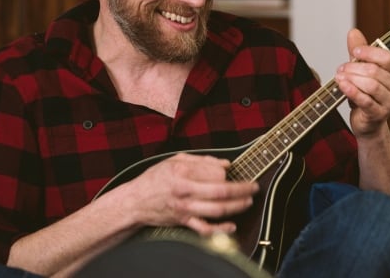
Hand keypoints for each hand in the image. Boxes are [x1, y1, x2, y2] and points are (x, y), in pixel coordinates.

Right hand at [123, 153, 258, 234]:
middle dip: (242, 190)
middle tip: (254, 187)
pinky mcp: (184, 221)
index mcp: (183, 172)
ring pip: (217, 210)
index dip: (229, 174)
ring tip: (248, 201)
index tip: (235, 173)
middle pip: (221, 192)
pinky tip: (232, 226)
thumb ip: (202, 160)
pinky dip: (220, 230)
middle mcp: (185, 191)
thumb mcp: (175, 160)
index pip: (216, 173)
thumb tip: (226, 164)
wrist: (135, 201)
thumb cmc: (155, 179)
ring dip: (237, 206)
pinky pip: (205, 229)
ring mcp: (185, 208)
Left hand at [335, 28, 389, 137]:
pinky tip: (342, 86)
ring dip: (352, 79)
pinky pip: (366, 101)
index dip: (369, 52)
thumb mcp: (361, 70)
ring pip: (371, 85)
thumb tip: (353, 32)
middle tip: (341, 68)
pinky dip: (352, 91)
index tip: (354, 51)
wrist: (366, 121)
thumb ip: (359, 52)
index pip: (387, 57)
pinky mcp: (380, 114)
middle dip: (354, 67)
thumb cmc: (366, 94)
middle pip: (375, 71)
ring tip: (339, 77)